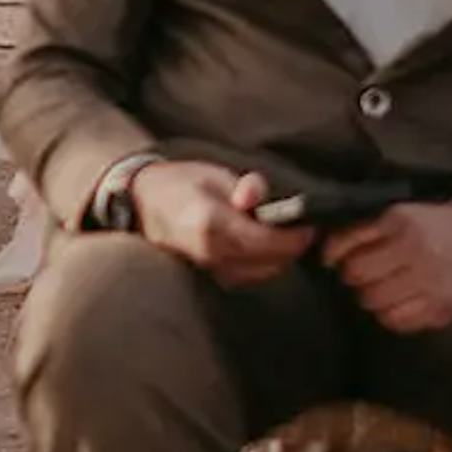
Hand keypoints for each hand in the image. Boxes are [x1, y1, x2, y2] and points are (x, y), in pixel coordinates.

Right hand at [127, 162, 317, 290]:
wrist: (141, 204)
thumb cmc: (178, 184)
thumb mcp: (213, 174)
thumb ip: (245, 187)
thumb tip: (258, 199)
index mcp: (211, 226)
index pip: (268, 243)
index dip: (295, 237)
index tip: (309, 225)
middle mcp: (210, 255)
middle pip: (270, 263)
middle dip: (290, 247)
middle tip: (298, 227)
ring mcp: (208, 270)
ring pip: (261, 273)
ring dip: (277, 256)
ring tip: (280, 233)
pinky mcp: (209, 277)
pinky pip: (247, 276)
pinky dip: (261, 262)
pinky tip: (259, 243)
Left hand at [322, 203, 451, 334]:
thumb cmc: (443, 226)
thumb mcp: (408, 212)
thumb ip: (372, 226)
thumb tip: (331, 245)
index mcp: (401, 221)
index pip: (347, 242)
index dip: (332, 253)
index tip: (330, 259)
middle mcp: (412, 251)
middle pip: (355, 275)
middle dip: (351, 276)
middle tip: (359, 274)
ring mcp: (426, 283)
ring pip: (371, 300)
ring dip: (369, 296)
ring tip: (380, 288)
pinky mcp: (438, 309)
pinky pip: (395, 321)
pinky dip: (389, 315)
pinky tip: (397, 304)